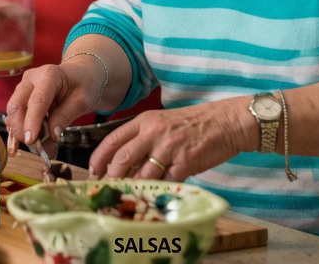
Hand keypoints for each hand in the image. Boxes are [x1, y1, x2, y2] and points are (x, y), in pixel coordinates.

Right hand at [3, 62, 98, 155]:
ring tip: (40, 146)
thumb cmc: (84, 85)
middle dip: (20, 128)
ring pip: (13, 112)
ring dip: (22, 131)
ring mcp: (24, 86)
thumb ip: (65, 117)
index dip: (32, 121)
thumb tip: (51, 135)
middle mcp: (31, 78)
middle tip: (34, 146)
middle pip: (16, 105)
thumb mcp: (82, 101)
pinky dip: (23, 129)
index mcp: (49, 75)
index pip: (37, 100)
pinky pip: (17, 115)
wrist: (83, 75)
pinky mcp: (22, 96)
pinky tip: (36, 139)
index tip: (31, 140)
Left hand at [88, 99, 247, 180]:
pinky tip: (155, 196)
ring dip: (134, 188)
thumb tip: (123, 163)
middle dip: (112, 177)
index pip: (113, 140)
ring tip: (130, 197)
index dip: (99, 158)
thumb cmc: (192, 124)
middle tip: (109, 190)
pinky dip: (159, 191)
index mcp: (144, 121)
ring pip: (142, 174)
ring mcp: (170, 147)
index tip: (93, 173)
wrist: (225, 122)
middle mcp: (154, 132)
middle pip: (122, 158)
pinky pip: (166, 182)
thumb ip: (143, 138)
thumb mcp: (162, 122)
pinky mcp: (186, 161)